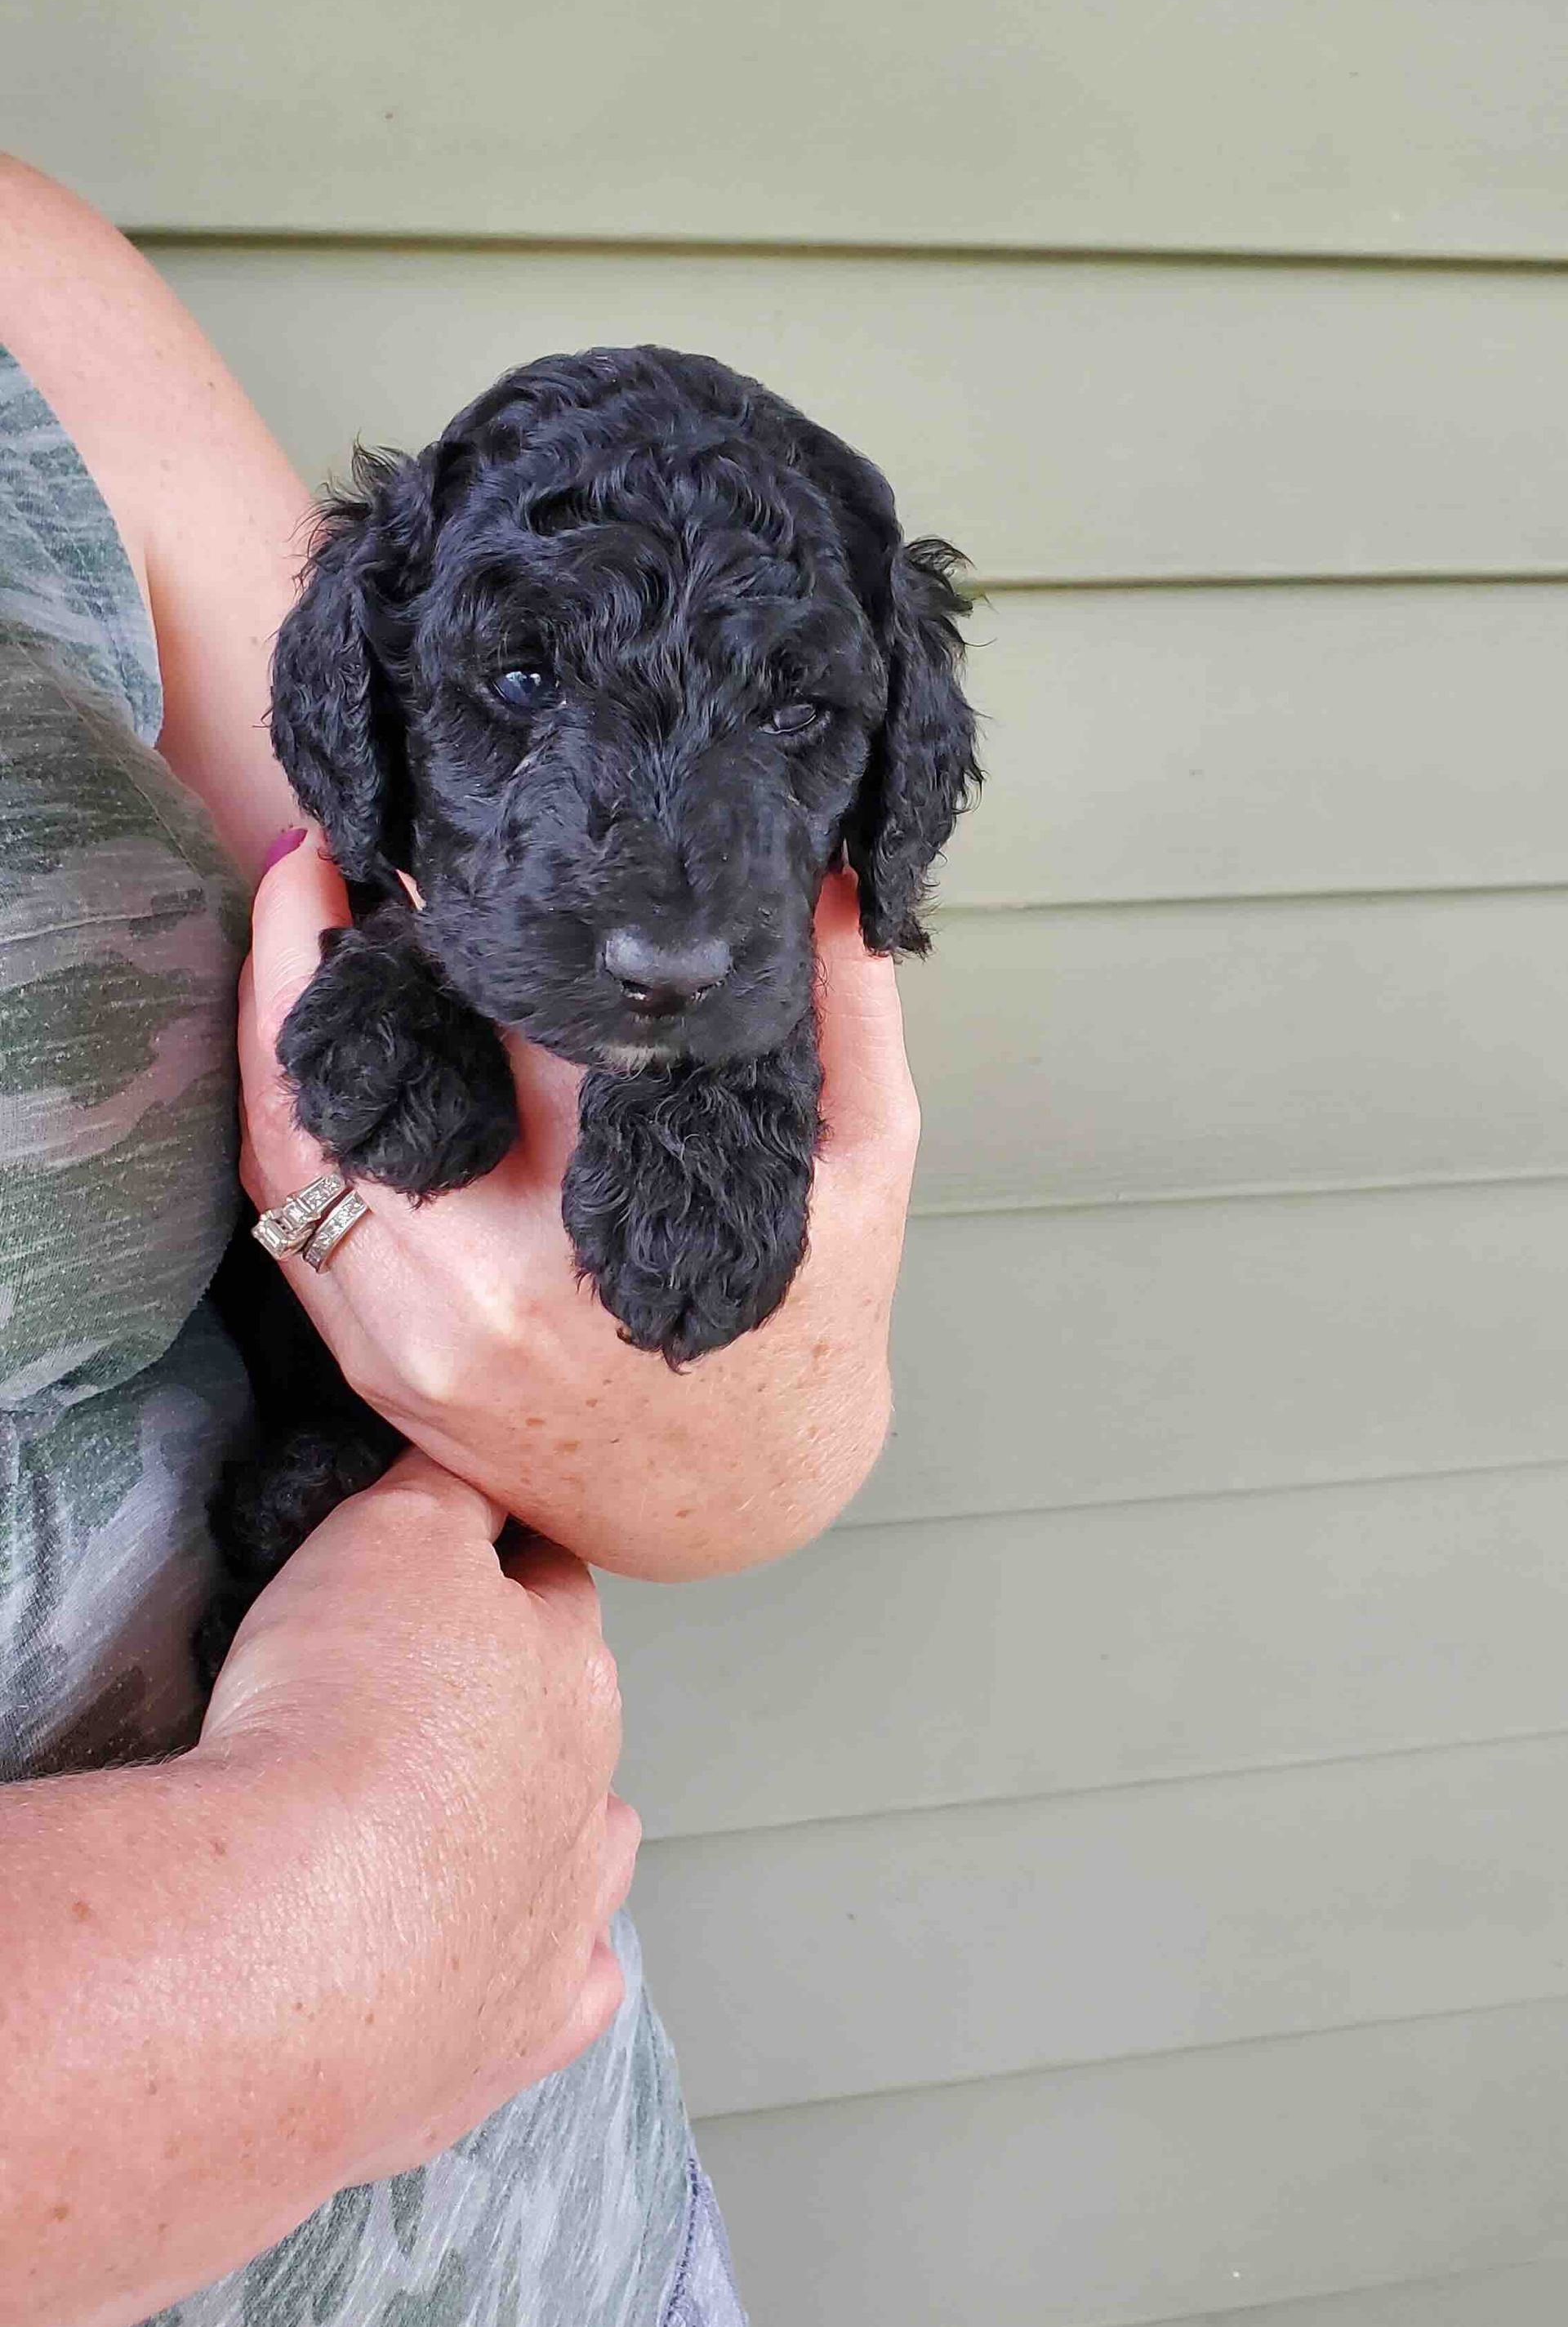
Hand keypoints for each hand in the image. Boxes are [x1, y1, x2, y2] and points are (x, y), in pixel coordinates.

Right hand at [201, 1449, 637, 2177]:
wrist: (296, 1938)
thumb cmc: (339, 1721)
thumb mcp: (384, 1535)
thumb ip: (442, 1489)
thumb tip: (478, 1455)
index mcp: (567, 1664)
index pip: (552, 1580)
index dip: (498, 1562)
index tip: (453, 1561)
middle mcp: (589, 1791)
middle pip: (574, 1717)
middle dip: (517, 1699)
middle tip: (411, 1701)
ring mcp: (564, 1921)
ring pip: (589, 1854)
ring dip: (543, 1834)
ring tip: (453, 1830)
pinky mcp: (519, 2034)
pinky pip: (567, 1993)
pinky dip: (540, 1972)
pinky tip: (491, 1962)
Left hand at [238, 842, 917, 1575]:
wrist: (746, 1502)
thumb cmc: (809, 1335)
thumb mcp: (866, 1171)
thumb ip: (850, 1019)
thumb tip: (829, 875)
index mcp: (599, 1229)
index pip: (501, 1023)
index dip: (464, 911)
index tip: (441, 824)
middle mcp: (479, 1290)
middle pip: (347, 1076)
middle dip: (319, 940)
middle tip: (330, 836)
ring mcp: (409, 1338)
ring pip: (288, 1147)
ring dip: (275, 1016)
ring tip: (297, 907)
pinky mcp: (374, 1365)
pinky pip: (289, 1219)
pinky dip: (282, 1114)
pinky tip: (303, 1034)